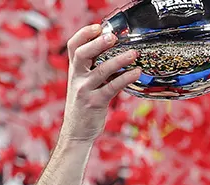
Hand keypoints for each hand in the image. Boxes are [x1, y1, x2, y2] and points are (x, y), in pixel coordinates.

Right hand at [60, 25, 140, 143]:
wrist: (76, 132)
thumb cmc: (84, 106)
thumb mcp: (83, 84)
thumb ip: (93, 69)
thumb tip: (115, 52)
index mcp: (75, 70)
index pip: (74, 46)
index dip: (84, 34)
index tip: (98, 27)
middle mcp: (77, 78)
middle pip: (82, 54)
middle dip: (98, 43)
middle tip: (113, 37)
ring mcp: (85, 90)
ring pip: (101, 70)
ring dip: (119, 60)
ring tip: (134, 54)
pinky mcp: (95, 103)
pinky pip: (112, 87)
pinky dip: (125, 78)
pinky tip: (136, 73)